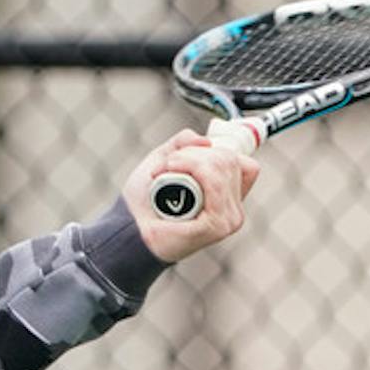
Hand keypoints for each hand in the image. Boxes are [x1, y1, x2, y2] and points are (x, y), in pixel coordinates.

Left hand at [125, 128, 260, 262]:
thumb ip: (183, 144)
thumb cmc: (144, 203)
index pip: (242, 163)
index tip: (182, 159)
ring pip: (223, 166)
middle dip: (193, 153)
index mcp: (228, 198)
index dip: (213, 152)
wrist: (127, 228)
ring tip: (163, 170)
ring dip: (189, 158)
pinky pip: (216, 183)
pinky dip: (194, 167)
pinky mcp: (217, 225)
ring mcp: (228, 219)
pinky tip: (172, 171)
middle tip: (164, 165)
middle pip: (229, 159)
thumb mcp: (165, 162)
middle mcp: (234, 211)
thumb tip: (205, 140)